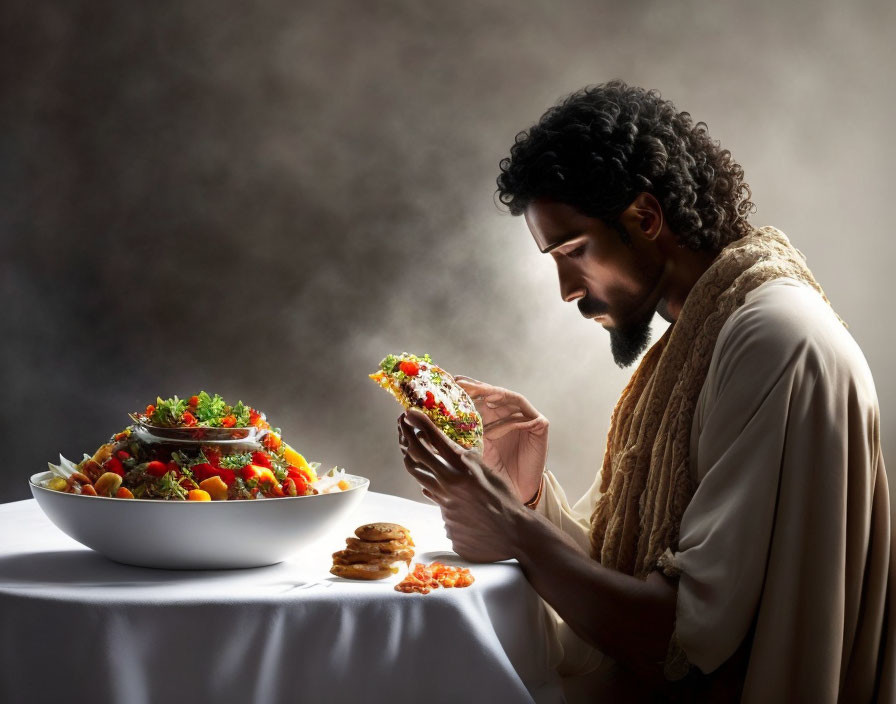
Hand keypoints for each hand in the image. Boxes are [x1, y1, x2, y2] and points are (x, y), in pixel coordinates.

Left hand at [397, 409, 523, 562]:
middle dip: (405, 436)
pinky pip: (433, 498)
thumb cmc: (506, 499)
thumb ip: (468, 461)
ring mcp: (443, 503)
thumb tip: (452, 452)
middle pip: (415, 456)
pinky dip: (432, 488)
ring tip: (409, 450)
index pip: (434, 439)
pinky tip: (435, 484)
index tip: (408, 413)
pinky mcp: (444, 519)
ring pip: (418, 476)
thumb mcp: (488, 471)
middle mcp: (449, 483)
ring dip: (411, 460)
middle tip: (402, 427)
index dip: (419, 423)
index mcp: (463, 467)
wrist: (514, 532)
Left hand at [454, 376, 547, 502]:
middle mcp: (506, 414)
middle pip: (489, 393)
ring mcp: (524, 417)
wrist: (518, 492)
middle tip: (456, 382)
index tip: (443, 383)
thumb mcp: (470, 453)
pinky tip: (493, 414)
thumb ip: (454, 438)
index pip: (475, 398)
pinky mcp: (540, 424)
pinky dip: (508, 414)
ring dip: (489, 392)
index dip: (460, 390)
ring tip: (474, 390)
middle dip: (472, 387)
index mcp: (489, 418)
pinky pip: (522, 414)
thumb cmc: (494, 474)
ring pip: (506, 397)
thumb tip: (422, 431)